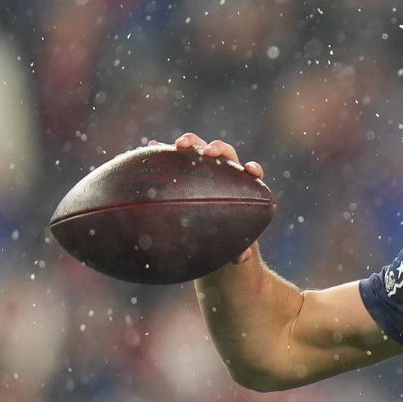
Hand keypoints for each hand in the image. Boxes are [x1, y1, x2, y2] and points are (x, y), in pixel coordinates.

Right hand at [147, 133, 266, 266]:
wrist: (204, 230)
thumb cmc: (222, 235)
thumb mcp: (231, 243)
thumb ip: (239, 249)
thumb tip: (241, 259)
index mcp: (240, 185)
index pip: (250, 172)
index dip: (252, 169)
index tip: (250, 170)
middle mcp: (222, 171)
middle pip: (224, 153)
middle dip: (218, 149)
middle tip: (209, 152)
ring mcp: (201, 165)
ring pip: (198, 148)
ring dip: (191, 142)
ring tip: (179, 145)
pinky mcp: (181, 165)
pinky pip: (172, 154)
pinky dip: (163, 150)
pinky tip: (150, 147)